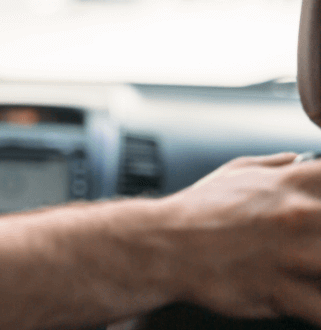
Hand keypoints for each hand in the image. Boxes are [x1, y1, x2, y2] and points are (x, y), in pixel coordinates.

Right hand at [159, 152, 320, 323]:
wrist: (162, 245)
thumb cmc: (196, 211)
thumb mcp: (234, 172)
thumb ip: (274, 165)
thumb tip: (300, 158)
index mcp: (292, 182)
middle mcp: (301, 214)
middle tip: (312, 244)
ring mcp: (294, 254)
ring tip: (310, 271)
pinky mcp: (283, 291)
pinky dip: (320, 309)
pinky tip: (310, 301)